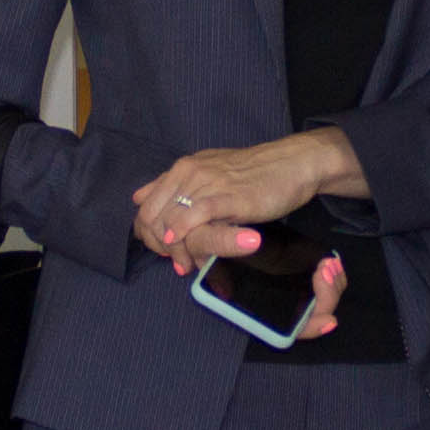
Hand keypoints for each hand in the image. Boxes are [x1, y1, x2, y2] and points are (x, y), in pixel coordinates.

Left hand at [133, 135, 351, 267]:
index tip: (162, 250)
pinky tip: (189, 249)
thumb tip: (139, 197)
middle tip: (175, 262)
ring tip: (186, 265)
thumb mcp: (204, 172)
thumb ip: (171, 185)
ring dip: (175, 249)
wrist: (290, 164)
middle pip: (152, 216)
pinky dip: (187, 235)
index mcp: (182, 168)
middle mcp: (189, 173)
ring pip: (171, 219)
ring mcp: (208, 184)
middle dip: (158, 246)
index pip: (145, 206)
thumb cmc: (250, 173)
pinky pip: (197, 216)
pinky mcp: (229, 197)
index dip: (148, 234)